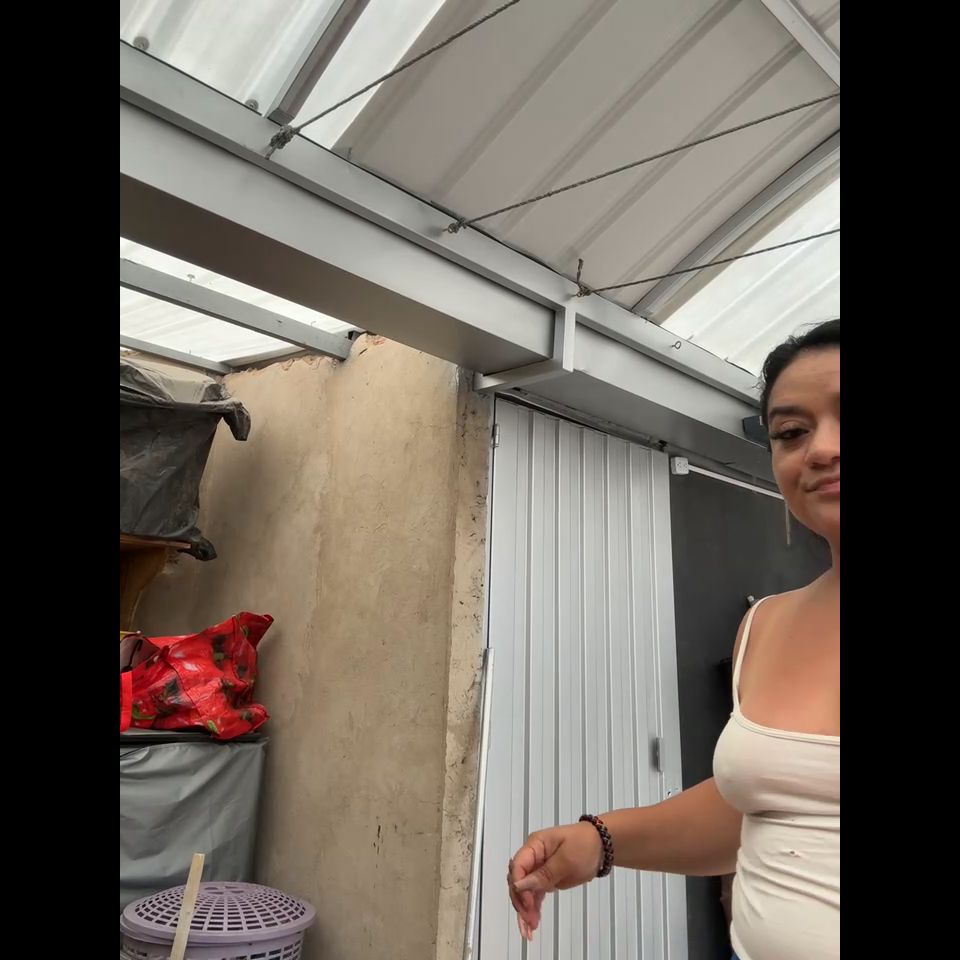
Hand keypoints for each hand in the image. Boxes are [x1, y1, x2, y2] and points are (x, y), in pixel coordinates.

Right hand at [507, 822, 602, 940]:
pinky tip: (532, 925)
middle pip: (518, 881)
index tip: (527, 903)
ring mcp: (538, 869)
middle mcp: (532, 858)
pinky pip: (534, 896)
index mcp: (534, 845)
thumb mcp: (566, 859)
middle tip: (529, 920)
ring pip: (524, 892)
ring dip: (524, 911)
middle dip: (520, 902)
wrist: (600, 846)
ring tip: (528, 931)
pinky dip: (532, 910)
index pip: (517, 866)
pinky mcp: (545, 880)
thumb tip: (521, 885)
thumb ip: (544, 874)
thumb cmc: (584, 845)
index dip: (519, 886)